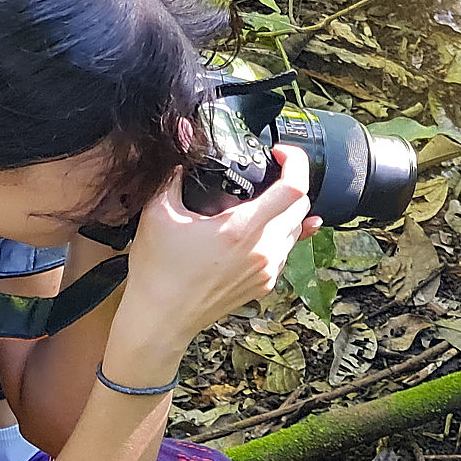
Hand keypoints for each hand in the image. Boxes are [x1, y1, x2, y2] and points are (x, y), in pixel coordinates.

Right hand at [109, 145, 315, 366]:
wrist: (162, 320)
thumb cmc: (158, 272)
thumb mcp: (159, 214)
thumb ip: (174, 174)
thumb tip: (181, 141)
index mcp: (242, 230)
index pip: (294, 189)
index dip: (296, 164)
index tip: (281, 154)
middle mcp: (263, 251)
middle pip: (301, 207)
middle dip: (292, 182)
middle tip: (273, 171)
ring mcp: (268, 270)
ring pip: (296, 230)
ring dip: (288, 210)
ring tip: (267, 198)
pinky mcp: (266, 284)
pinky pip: (286, 251)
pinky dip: (282, 233)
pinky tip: (269, 226)